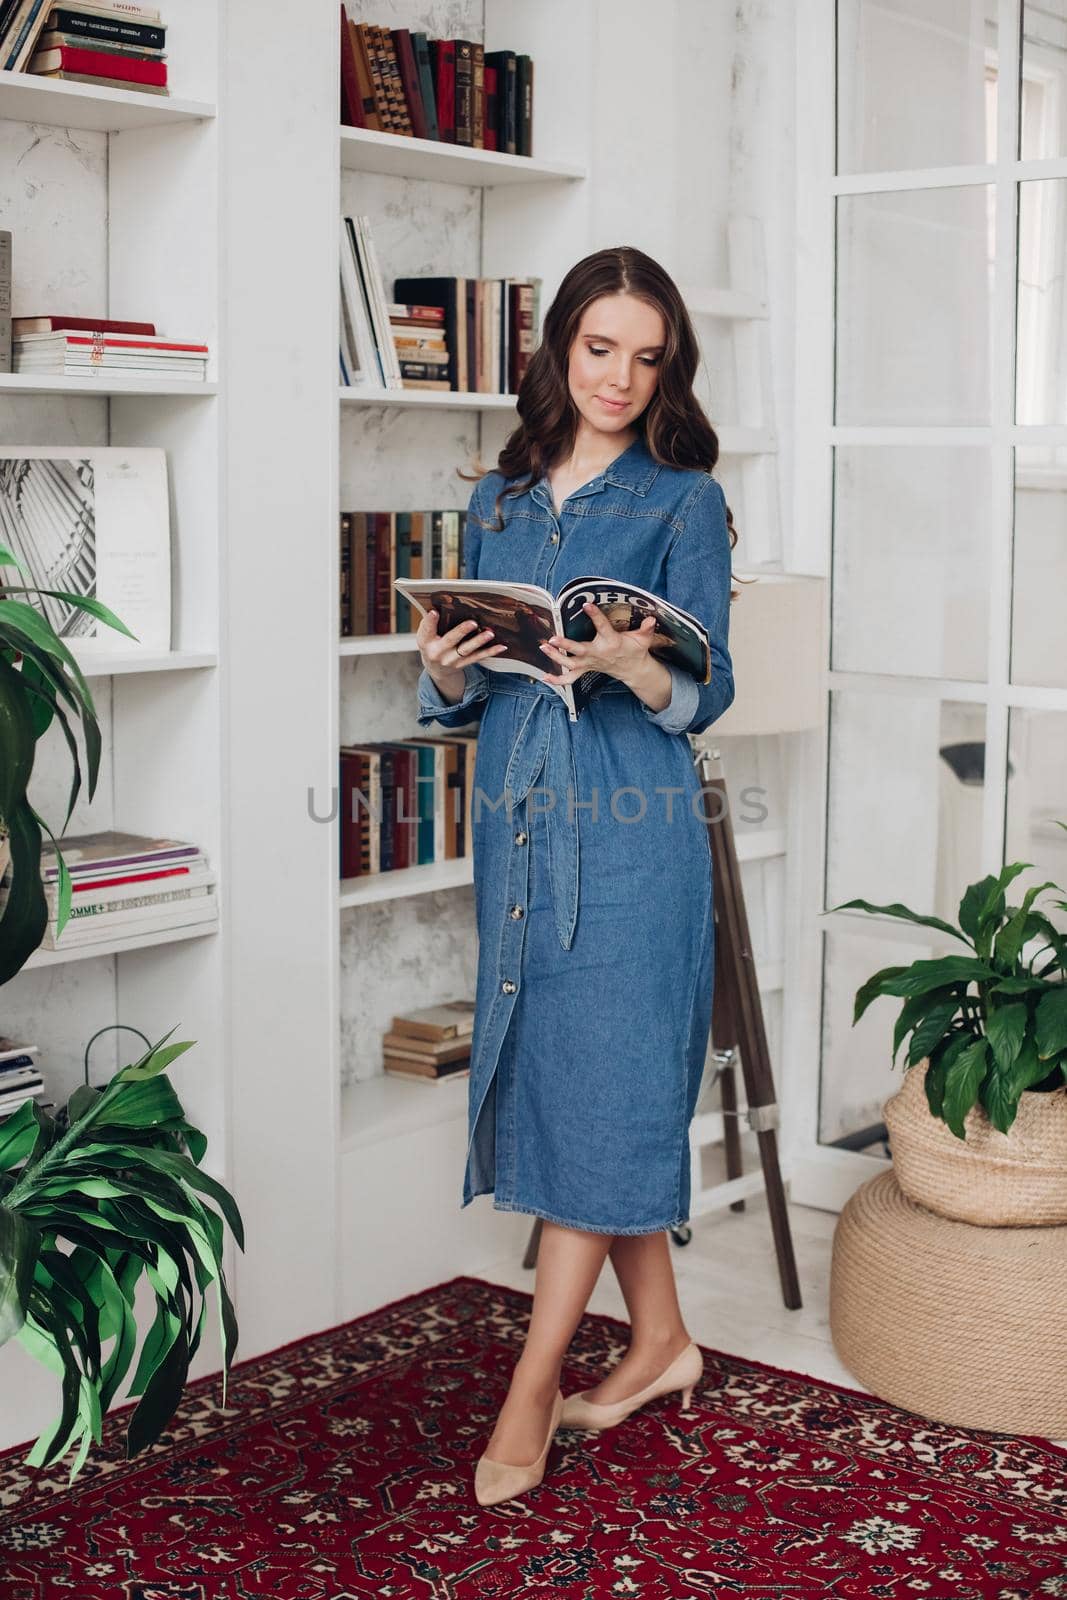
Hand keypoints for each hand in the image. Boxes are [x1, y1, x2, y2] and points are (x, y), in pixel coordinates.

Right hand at [416, 607, 507, 696]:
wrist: (436, 669)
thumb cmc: (432, 643)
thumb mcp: (426, 634)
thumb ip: (431, 622)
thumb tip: (440, 603)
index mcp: (425, 642)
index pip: (425, 631)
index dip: (430, 621)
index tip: (434, 612)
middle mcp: (438, 653)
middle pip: (450, 641)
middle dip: (461, 631)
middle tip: (473, 623)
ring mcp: (451, 660)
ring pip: (466, 650)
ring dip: (479, 641)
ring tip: (490, 634)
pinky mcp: (463, 664)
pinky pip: (478, 657)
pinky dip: (490, 651)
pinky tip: (502, 646)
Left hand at [537, 602, 659, 686]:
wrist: (632, 670)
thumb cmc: (635, 650)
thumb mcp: (643, 639)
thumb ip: (646, 629)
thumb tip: (652, 619)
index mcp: (611, 642)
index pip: (602, 627)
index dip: (595, 615)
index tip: (587, 605)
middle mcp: (598, 654)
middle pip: (579, 650)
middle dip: (565, 644)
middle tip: (552, 638)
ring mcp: (590, 663)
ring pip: (570, 663)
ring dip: (555, 657)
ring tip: (543, 647)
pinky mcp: (585, 669)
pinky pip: (570, 679)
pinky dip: (558, 680)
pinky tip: (545, 676)